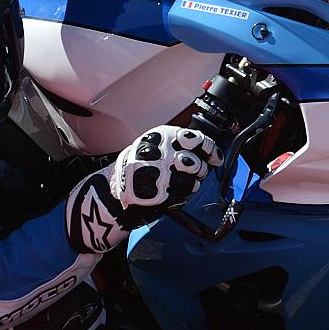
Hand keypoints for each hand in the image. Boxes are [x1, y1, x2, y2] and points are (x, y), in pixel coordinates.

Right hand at [64, 126, 221, 252]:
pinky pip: (185, 193)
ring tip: (181, 181)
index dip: (210, 148)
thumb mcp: (153, 144)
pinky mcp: (161, 193)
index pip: (195, 138)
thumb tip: (204, 147)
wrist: (114, 188)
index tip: (215, 155)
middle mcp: (162, 153)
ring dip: (192, 181)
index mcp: (160, 136)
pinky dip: (184, 193)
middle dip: (199, 168)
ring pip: (193, 178)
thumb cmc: (137, 164)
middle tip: (195, 170)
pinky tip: (173, 190)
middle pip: (195, 161)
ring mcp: (161, 174)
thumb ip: (176, 142)